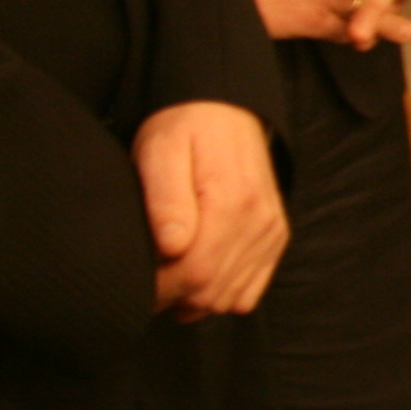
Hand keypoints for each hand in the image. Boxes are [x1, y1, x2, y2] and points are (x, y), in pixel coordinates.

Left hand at [138, 99, 286, 319]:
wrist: (226, 110)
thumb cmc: (185, 130)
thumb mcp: (161, 151)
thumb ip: (165, 199)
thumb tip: (172, 247)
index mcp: (232, 202)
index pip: (195, 273)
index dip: (160, 289)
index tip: (136, 281)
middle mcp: (260, 222)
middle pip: (212, 292)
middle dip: (173, 296)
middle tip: (146, 277)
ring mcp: (271, 232)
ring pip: (230, 299)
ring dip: (195, 299)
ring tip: (169, 275)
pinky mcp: (275, 238)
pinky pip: (250, 293)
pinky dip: (220, 295)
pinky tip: (197, 275)